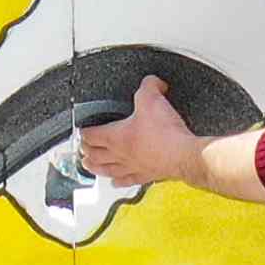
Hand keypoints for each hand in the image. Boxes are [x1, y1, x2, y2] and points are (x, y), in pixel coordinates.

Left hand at [71, 74, 202, 187]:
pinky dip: (119, 181)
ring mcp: (133, 167)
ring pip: (108, 170)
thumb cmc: (164, 132)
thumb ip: (149, 86)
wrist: (183, 154)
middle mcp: (121, 154)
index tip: (81, 131)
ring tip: (89, 167)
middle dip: (87, 151)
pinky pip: (128, 180)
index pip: (92, 135)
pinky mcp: (147, 175)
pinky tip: (116, 183)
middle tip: (81, 150)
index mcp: (116, 136)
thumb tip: (152, 81)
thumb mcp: (152, 98)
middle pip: (96, 155)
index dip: (84, 132)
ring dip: (97, 168)